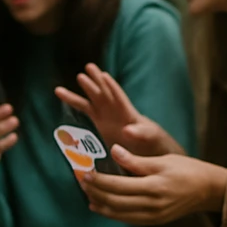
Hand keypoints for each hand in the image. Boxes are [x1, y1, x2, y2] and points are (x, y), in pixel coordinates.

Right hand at [55, 63, 183, 157]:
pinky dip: (79, 110)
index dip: (111, 88)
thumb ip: (141, 133)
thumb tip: (127, 130)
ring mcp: (108, 121)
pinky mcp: (102, 130)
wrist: (154, 158)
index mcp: (130, 115)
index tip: (103, 75)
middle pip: (104, 95)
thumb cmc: (157, 147)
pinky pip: (88, 117)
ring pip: (94, 103)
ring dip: (86, 91)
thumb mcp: (152, 139)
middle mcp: (117, 115)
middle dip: (96, 82)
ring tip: (78, 77)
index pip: (119, 98)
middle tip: (88, 68)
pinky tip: (69, 104)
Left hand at [79, 144, 226, 224]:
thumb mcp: (163, 160)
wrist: (208, 190)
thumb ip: (136, 160)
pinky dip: (111, 213)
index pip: (118, 185)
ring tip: (87, 193)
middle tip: (82, 181)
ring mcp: (152, 216)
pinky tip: (99, 206)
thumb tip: (113, 150)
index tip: (86, 172)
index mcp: (154, 186)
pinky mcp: (153, 221)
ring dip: (100, 204)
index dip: (100, 180)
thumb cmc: (187, 170)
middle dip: (95, 191)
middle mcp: (152, 205)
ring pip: (118, 213)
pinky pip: (127, 219)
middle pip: (115, 201)